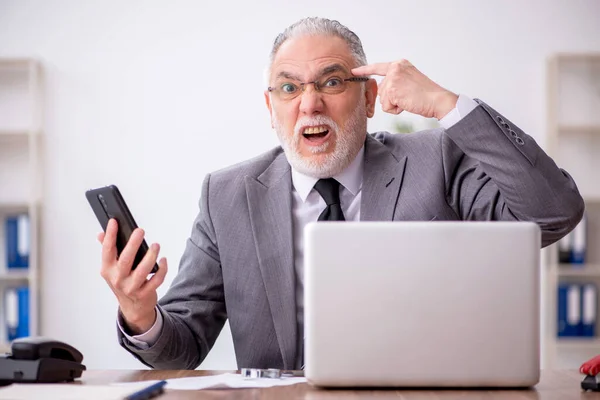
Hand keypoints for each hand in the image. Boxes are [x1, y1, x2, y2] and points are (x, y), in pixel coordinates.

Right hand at [98, 219, 167, 334]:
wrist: (133, 307)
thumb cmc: (122, 282)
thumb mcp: (112, 269)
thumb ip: (108, 251)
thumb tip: (101, 234)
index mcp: (108, 270)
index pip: (107, 250)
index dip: (110, 235)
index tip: (113, 222)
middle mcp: (118, 279)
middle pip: (126, 260)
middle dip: (133, 244)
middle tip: (140, 230)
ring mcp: (131, 287)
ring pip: (142, 271)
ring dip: (150, 256)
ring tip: (156, 245)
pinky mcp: (145, 293)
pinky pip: (156, 280)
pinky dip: (162, 269)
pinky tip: (163, 260)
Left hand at [352, 60, 457, 119]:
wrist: (437, 100)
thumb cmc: (426, 94)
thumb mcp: (409, 81)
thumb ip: (394, 81)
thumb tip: (380, 91)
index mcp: (400, 64)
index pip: (378, 67)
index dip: (364, 70)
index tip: (353, 71)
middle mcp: (395, 68)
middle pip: (381, 89)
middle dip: (391, 98)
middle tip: (408, 97)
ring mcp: (393, 78)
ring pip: (383, 99)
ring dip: (394, 105)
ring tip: (409, 100)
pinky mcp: (392, 90)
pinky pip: (386, 107)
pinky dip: (395, 110)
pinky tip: (406, 104)